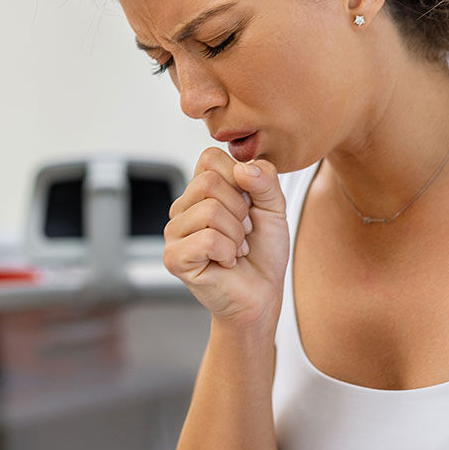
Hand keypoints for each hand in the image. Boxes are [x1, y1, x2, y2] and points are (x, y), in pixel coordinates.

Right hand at [164, 147, 289, 330]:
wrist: (262, 292)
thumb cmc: (264, 249)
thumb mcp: (274, 206)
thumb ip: (265, 179)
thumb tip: (242, 168)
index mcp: (202, 190)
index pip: (209, 157)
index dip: (238, 176)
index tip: (249, 203)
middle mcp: (183, 207)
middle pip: (208, 182)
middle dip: (240, 209)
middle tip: (244, 231)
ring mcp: (174, 233)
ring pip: (209, 211)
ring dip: (236, 234)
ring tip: (237, 248)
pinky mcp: (173, 258)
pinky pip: (206, 239)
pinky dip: (228, 251)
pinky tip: (227, 261)